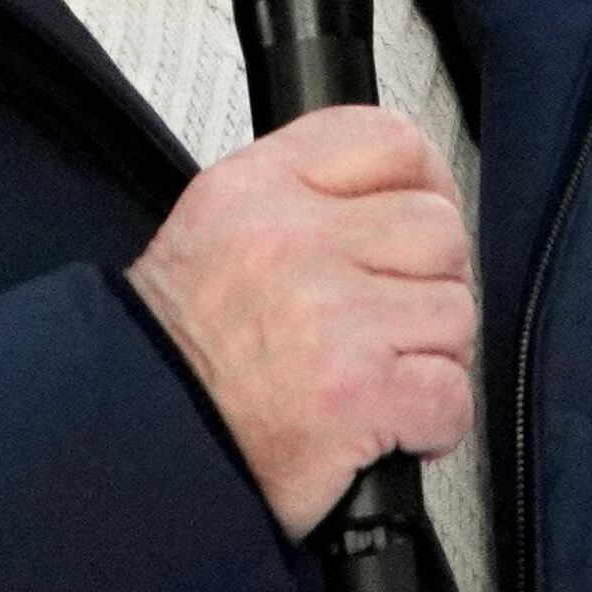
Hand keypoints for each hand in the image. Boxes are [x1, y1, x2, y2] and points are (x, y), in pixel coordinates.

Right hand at [126, 106, 477, 536]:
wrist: (136, 450)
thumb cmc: (176, 364)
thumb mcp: (214, 233)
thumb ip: (300, 199)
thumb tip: (400, 200)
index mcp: (256, 190)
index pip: (388, 141)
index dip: (427, 185)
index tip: (425, 223)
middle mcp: (292, 240)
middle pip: (439, 231)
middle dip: (429, 288)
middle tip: (391, 327)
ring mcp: (329, 315)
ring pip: (455, 314)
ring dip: (432, 360)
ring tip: (378, 382)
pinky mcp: (358, 393)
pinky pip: (451, 393)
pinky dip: (433, 424)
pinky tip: (388, 429)